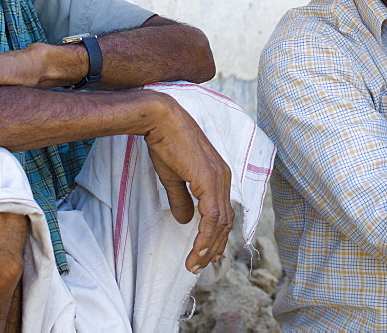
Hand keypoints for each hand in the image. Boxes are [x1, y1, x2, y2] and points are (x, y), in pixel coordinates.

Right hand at [141, 91, 233, 272]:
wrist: (161, 120)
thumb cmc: (166, 142)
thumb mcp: (173, 177)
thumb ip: (181, 199)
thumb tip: (185, 220)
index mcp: (218, 177)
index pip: (223, 213)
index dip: (215, 236)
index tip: (206, 254)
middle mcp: (224, 178)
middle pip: (225, 222)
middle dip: (213, 247)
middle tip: (200, 266)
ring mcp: (218, 179)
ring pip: (220, 222)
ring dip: (208, 247)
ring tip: (195, 264)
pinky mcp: (208, 180)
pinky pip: (212, 216)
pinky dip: (206, 236)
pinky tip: (197, 250)